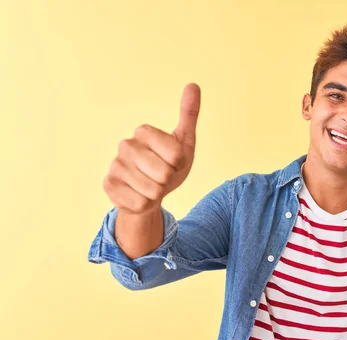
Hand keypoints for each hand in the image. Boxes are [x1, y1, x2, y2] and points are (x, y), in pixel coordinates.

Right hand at [103, 83, 200, 214]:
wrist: (149, 193)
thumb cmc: (169, 166)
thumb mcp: (184, 143)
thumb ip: (188, 115)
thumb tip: (193, 84)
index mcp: (144, 131)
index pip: (176, 154)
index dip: (180, 163)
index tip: (173, 161)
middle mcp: (126, 145)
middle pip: (164, 173)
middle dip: (168, 180)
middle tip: (162, 176)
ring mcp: (115, 165)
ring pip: (152, 190)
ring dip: (157, 193)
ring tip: (151, 186)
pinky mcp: (108, 186)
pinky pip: (139, 203)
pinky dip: (144, 204)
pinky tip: (138, 195)